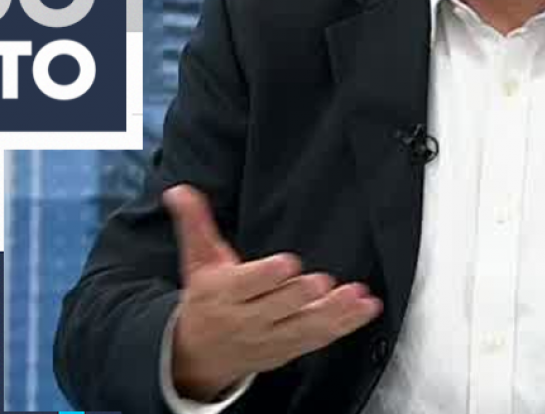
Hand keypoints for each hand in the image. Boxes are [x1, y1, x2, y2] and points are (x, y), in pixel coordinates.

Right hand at [163, 184, 383, 401]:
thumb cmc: (206, 298)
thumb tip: (179, 191)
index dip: (266, 276)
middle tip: (321, 282)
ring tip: (357, 297)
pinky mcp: (289, 349)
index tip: (286, 264)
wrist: (198, 354)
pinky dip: (344, 325)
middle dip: (298, 296)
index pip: (247, 285)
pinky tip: (365, 310)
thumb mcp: (197, 260)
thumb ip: (195, 223)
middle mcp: (247, 318)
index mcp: (225, 293)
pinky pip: (319, 338)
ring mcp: (270, 337)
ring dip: (333, 313)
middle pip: (277, 308)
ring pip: (303, 327)